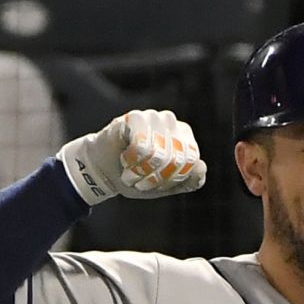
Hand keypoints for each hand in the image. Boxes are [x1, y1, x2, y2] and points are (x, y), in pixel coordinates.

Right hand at [56, 109, 206, 205]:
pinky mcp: (135, 117)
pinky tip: (124, 159)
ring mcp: (154, 117)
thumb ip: (189, 181)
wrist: (102, 170)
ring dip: (142, 171)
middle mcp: (172, 123)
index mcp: (184, 137)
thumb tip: (201, 166)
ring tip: (131, 172)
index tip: (156, 185)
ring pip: (160, 154)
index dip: (172, 180)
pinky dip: (132, 160)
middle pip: (177, 159)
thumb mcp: (165, 186)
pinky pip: (142, 146)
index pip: (191, 162)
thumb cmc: (136, 176)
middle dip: (156, 178)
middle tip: (140, 181)